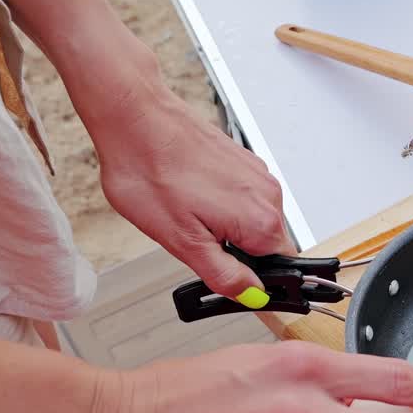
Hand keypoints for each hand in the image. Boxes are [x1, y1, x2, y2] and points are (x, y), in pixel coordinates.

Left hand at [93, 87, 290, 305]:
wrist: (134, 117)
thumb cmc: (150, 170)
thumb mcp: (182, 241)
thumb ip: (224, 274)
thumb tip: (252, 295)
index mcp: (261, 221)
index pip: (279, 271)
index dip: (251, 280)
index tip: (225, 278)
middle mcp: (269, 195)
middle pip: (266, 246)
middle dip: (234, 252)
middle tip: (194, 242)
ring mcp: (257, 175)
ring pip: (253, 221)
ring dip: (226, 227)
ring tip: (187, 213)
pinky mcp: (243, 161)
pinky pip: (242, 197)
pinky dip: (221, 204)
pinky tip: (190, 195)